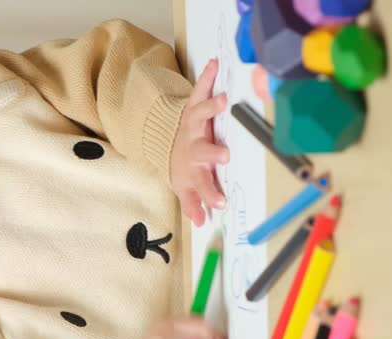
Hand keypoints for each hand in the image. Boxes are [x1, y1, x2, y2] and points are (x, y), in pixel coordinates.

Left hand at [170, 59, 229, 226]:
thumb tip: (203, 222)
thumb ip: (194, 202)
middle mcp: (193, 145)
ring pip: (200, 116)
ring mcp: (192, 125)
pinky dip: (207, 77)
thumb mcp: (186, 186)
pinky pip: (199, 90)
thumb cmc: (184, 164)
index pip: (202, 184)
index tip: (221, 203)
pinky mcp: (193, 105)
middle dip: (212, 153)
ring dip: (211, 108)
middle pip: (203, 151)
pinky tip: (215, 64)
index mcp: (192, 168)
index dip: (210, 194)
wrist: (166, 140)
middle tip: (225, 155)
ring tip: (223, 101)